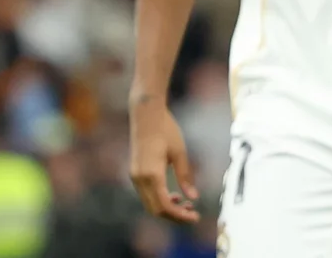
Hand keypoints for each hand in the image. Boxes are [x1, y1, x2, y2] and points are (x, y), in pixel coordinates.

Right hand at [129, 94, 200, 223]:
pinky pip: (146, 194)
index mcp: (152, 174)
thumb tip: (193, 197)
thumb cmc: (165, 129)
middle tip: (193, 214)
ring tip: (186, 205)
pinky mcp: (135, 172)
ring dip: (167, 209)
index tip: (197, 217)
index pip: (165, 206)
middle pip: (155, 209)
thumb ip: (185, 177)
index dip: (181, 216)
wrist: (145, 114)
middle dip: (175, 216)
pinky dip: (159, 200)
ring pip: (150, 203)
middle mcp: (140, 177)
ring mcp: (135, 175)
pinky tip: (173, 196)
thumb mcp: (179, 153)